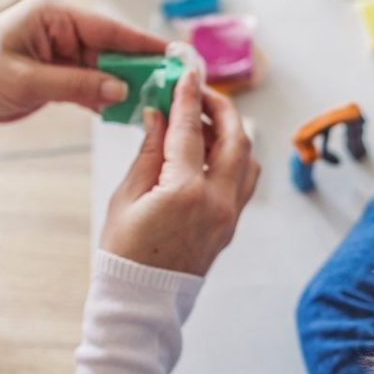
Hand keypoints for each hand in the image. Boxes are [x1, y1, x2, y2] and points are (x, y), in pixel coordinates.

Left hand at [0, 0, 166, 123]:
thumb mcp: (28, 80)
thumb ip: (78, 85)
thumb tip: (121, 90)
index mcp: (53, 15)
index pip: (110, 29)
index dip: (145, 43)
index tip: (175, 54)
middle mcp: (61, 28)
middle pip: (114, 48)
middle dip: (142, 68)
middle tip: (173, 84)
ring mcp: (61, 50)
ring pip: (106, 68)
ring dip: (127, 86)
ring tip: (157, 100)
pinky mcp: (58, 72)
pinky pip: (92, 83)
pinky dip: (107, 97)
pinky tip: (127, 110)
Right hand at [100, 72, 259, 275]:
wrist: (143, 301)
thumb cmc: (124, 252)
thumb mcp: (127, 197)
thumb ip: (149, 152)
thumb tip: (160, 115)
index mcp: (187, 192)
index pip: (191, 131)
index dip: (188, 97)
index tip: (187, 72)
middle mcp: (219, 201)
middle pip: (237, 139)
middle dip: (221, 108)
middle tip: (199, 91)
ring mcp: (231, 215)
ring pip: (248, 159)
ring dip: (231, 133)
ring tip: (201, 121)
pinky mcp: (232, 224)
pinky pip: (244, 180)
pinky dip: (232, 157)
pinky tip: (208, 151)